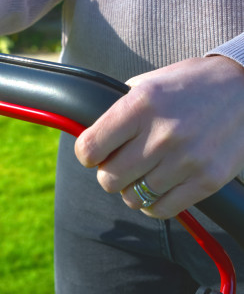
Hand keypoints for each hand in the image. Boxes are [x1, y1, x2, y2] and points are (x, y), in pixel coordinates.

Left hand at [75, 56, 243, 218]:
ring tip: (141, 174)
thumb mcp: (147, 84)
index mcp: (140, 105)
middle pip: (109, 178)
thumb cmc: (188, 85)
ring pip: (132, 197)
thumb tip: (92, 136)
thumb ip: (118, 110)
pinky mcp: (207, 180)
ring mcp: (186, 160)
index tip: (92, 154)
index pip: (90, 148)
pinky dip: (151, 204)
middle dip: (108, 174)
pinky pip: (161, 209)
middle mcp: (162, 134)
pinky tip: (155, 189)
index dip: (86, 155)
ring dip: (131, 189)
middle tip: (118, 165)